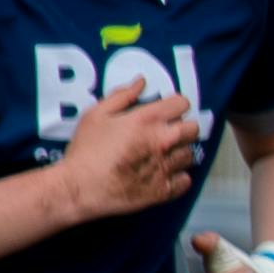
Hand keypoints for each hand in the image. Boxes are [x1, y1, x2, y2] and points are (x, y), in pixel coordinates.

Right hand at [60, 91, 206, 223]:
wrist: (79, 188)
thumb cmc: (86, 149)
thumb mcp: (96, 115)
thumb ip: (122, 96)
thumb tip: (141, 82)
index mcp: (148, 120)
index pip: (182, 103)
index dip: (175, 106)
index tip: (166, 112)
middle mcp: (164, 141)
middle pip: (193, 129)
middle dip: (182, 128)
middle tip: (164, 133)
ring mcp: (167, 167)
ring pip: (189, 155)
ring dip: (178, 153)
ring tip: (159, 156)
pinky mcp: (165, 190)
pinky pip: (185, 180)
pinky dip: (177, 177)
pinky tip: (161, 174)